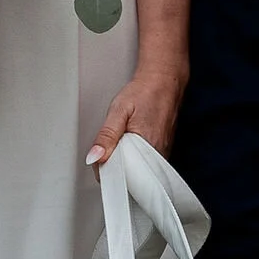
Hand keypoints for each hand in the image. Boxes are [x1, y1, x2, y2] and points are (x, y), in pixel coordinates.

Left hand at [87, 53, 187, 167]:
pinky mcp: (162, 151)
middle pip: (129, 174)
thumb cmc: (144, 93)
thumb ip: (106, 136)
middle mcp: (157, 155)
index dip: (106, 169)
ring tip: (121, 141)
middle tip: (109, 146)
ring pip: (136, 168)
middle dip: (115, 164)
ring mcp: (161, 154)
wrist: (163, 82)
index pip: (122, 175)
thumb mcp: (119, 111)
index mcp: (146, 148)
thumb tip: (94, 158)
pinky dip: (134, 156)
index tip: (100, 158)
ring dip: (125, 160)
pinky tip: (131, 143)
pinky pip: (144, 162)